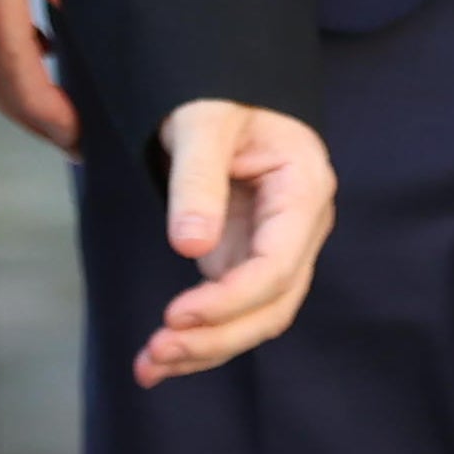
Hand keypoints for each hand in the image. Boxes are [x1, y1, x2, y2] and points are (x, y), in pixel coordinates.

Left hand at [136, 101, 336, 386]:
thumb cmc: (218, 88)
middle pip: (271, 305)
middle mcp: (298, 228)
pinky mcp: (245, 256)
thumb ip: (197, 180)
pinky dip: (197, 333)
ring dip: (204, 348)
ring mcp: (273, 247)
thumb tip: (190, 247)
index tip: (176, 315)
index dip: (230, 299)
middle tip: (156, 351)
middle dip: (215, 337)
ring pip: (252, 317)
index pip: (277, 265)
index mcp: (304, 189)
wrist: (220, 86)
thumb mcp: (203, 120)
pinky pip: (228, 308)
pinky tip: (161, 357)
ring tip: (149, 368)